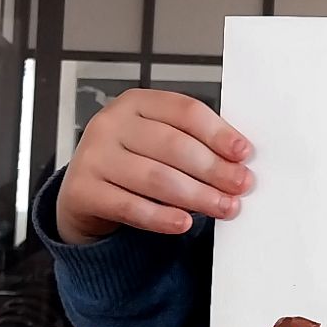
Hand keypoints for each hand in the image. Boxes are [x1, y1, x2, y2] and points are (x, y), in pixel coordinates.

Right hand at [54, 89, 253, 244]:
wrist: (84, 192)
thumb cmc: (132, 162)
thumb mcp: (157, 141)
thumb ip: (192, 144)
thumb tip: (237, 162)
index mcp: (136, 103)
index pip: (185, 111)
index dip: (218, 133)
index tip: (243, 152)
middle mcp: (111, 124)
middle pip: (174, 145)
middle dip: (213, 168)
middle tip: (240, 185)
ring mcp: (93, 156)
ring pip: (156, 177)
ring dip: (197, 195)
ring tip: (224, 207)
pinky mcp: (83, 191)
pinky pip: (130, 207)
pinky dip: (161, 217)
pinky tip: (184, 223)